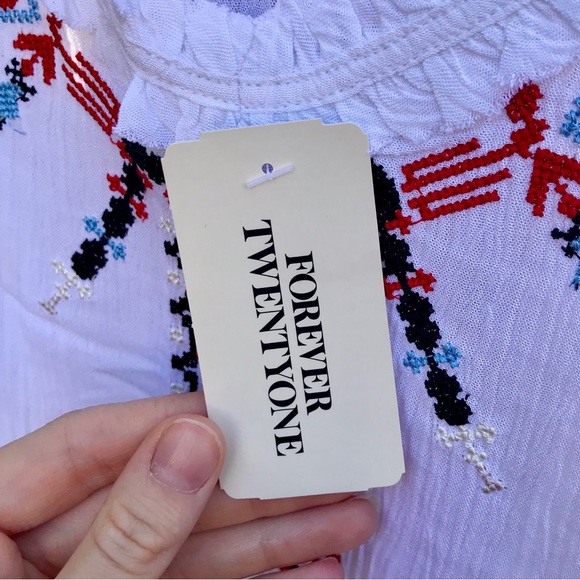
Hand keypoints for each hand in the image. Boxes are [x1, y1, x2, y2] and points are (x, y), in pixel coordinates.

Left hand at [0, 393, 377, 577]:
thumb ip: (131, 525)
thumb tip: (195, 435)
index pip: (89, 442)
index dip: (166, 419)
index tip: (241, 405)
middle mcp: (48, 547)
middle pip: (162, 492)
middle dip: (251, 486)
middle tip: (326, 464)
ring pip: (194, 545)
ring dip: (274, 538)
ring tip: (349, 516)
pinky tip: (318, 574)